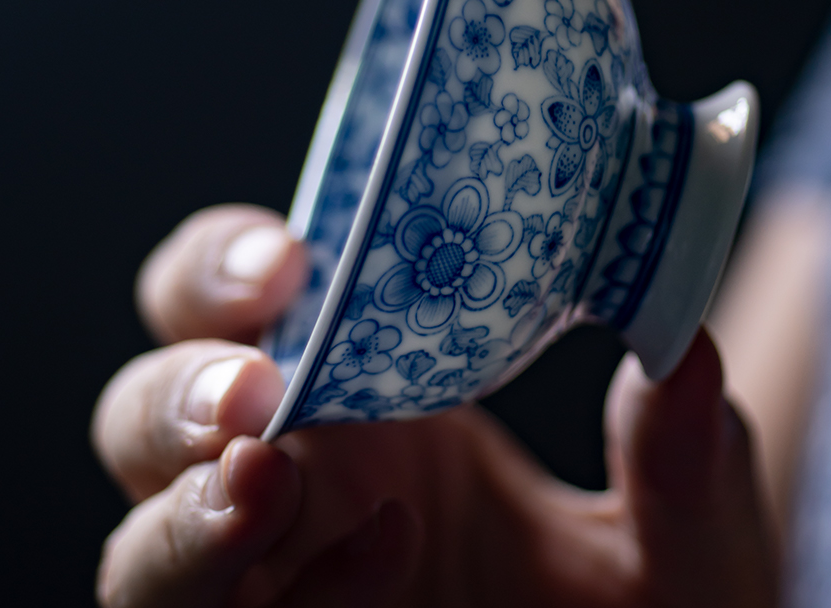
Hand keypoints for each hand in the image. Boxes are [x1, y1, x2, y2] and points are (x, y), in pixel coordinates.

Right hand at [92, 205, 778, 607]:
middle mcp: (307, 479)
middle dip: (176, 384)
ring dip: (181, 509)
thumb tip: (684, 348)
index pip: (248, 306)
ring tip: (260, 478)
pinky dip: (273, 601)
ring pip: (144, 541)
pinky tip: (385, 555)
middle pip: (153, 411)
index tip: (291, 258)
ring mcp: (285, 582)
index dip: (228, 268)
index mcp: (375, 397)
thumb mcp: (686, 535)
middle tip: (253, 382)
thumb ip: (685, 456)